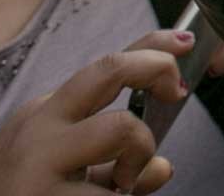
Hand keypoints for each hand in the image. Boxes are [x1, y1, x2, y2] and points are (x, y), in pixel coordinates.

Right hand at [0, 30, 190, 195]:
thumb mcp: (63, 177)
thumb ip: (112, 168)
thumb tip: (164, 168)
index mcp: (46, 115)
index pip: (106, 64)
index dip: (153, 46)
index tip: (186, 42)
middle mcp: (41, 127)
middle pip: (110, 68)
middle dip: (156, 68)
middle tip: (176, 95)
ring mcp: (38, 160)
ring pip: (121, 127)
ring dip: (140, 157)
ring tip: (123, 185)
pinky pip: (109, 195)